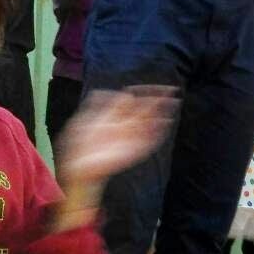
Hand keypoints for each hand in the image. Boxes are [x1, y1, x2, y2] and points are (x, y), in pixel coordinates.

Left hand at [55, 88, 177, 199]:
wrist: (80, 167)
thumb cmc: (79, 145)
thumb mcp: (84, 118)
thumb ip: (101, 104)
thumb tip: (127, 95)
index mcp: (113, 115)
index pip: (133, 98)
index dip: (144, 91)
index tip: (156, 86)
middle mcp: (124, 124)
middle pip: (145, 108)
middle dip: (159, 98)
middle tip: (172, 90)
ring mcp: (130, 137)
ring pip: (150, 121)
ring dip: (163, 112)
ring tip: (174, 103)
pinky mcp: (135, 150)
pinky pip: (151, 139)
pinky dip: (159, 131)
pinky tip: (166, 122)